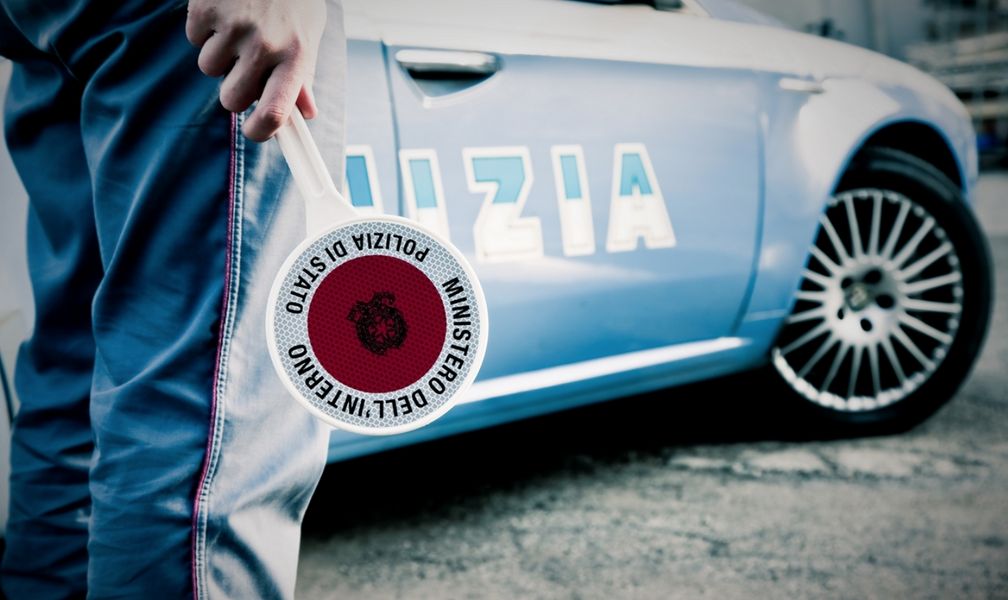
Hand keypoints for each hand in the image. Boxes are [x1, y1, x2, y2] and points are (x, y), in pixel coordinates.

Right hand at [185, 0, 326, 140]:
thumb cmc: (293, 0)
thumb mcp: (308, 34)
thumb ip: (303, 75)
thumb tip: (306, 114)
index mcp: (296, 56)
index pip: (276, 113)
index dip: (262, 132)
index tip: (256, 132)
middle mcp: (265, 45)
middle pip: (232, 99)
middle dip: (234, 89)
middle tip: (245, 66)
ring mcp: (234, 27)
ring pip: (209, 69)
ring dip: (219, 55)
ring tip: (238, 29)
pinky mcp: (206, 9)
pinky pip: (195, 40)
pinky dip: (205, 30)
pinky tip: (224, 12)